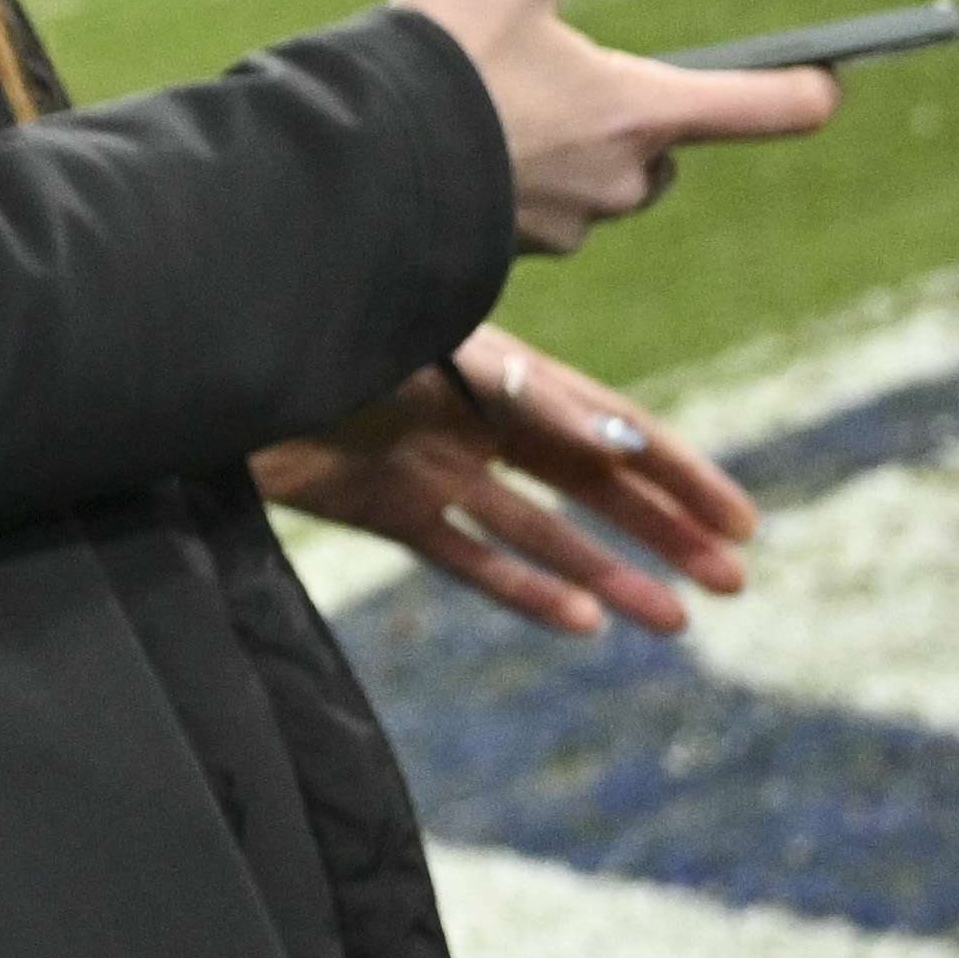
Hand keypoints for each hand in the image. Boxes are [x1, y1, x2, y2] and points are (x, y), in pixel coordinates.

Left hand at [260, 327, 758, 638]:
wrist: (215, 364)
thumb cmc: (327, 336)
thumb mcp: (434, 356)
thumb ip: (521, 396)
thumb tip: (618, 437)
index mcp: (498, 369)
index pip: (612, 424)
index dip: (680, 472)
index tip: (743, 521)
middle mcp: (474, 419)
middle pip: (589, 484)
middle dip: (662, 530)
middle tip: (735, 581)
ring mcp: (431, 467)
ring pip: (540, 533)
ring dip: (609, 573)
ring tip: (677, 621)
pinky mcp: (384, 509)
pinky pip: (469, 558)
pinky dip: (525, 590)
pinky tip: (585, 621)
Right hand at [385, 0, 836, 252]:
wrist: (354, 168)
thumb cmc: (444, 64)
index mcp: (644, 112)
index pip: (766, 107)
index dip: (803, 86)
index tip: (826, 80)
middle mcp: (620, 181)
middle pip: (656, 148)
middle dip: (616, 116)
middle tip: (547, 76)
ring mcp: (562, 228)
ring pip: (583, 180)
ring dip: (549, 147)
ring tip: (473, 108)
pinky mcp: (503, 257)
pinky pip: (518, 210)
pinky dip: (494, 178)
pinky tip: (437, 148)